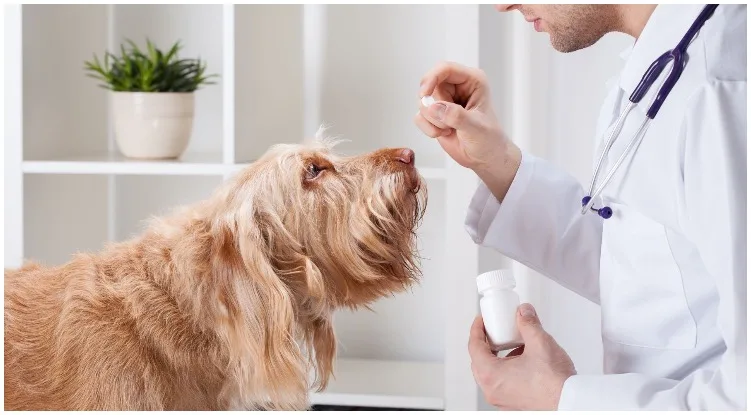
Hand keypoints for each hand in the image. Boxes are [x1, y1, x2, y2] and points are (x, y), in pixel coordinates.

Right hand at [414, 62, 520, 200]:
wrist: (485, 158)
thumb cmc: (489, 140)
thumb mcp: (476, 128)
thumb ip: (456, 116)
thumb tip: (435, 107)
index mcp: (472, 81)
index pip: (445, 68)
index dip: (431, 78)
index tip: (424, 94)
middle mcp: (457, 87)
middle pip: (429, 84)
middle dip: (433, 107)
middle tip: (445, 122)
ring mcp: (444, 100)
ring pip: (423, 102)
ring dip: (433, 120)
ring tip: (450, 129)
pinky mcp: (435, 114)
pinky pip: (420, 116)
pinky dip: (428, 128)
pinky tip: (444, 133)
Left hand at [468, 303, 575, 410]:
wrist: (570, 401)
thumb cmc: (554, 383)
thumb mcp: (539, 342)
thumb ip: (528, 323)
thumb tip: (523, 312)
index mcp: (490, 375)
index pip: (474, 346)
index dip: (477, 329)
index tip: (481, 320)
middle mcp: (492, 390)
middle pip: (479, 360)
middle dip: (486, 343)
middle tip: (493, 330)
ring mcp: (502, 399)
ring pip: (491, 373)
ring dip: (498, 356)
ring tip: (512, 343)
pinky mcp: (513, 403)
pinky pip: (502, 382)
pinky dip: (507, 369)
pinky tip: (522, 359)